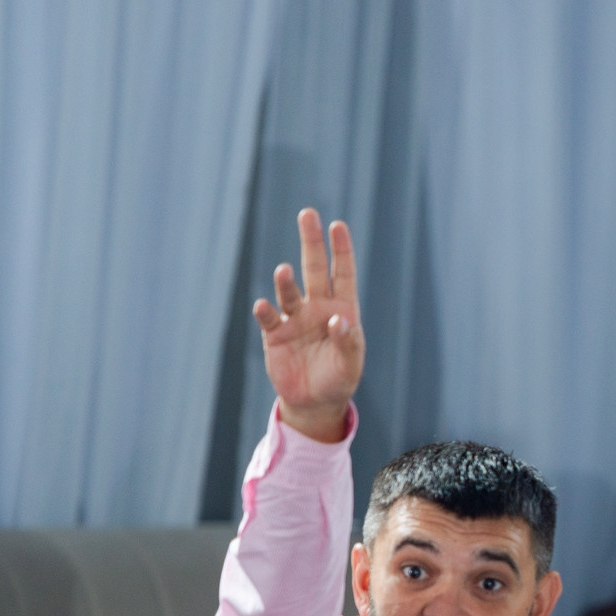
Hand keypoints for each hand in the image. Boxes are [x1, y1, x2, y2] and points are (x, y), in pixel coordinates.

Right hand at [252, 208, 362, 443]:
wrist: (314, 402)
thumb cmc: (339, 378)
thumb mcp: (350, 364)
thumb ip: (347, 342)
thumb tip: (338, 320)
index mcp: (341, 310)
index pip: (343, 274)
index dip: (341, 251)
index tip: (338, 225)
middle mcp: (317, 308)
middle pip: (314, 269)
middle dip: (311, 242)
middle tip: (307, 214)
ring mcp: (294, 319)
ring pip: (289, 292)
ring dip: (285, 282)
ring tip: (283, 272)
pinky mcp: (275, 335)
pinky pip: (269, 319)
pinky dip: (265, 311)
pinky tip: (264, 306)